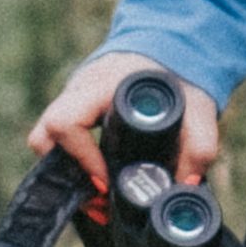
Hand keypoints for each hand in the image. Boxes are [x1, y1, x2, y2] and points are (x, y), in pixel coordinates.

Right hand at [30, 41, 228, 198]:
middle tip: (99, 198)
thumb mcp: (198, 107)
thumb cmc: (179, 74)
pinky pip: (57, 141)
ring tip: (99, 199)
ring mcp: (72, 99)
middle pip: (45, 135)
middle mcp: (78, 90)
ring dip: (67, 173)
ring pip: (45, 141)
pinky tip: (96, 185)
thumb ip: (200, 146)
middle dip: (67, 174)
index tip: (105, 182)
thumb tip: (187, 185)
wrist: (170, 46)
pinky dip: (72, 165)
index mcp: (101, 84)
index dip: (81, 158)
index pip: (66, 122)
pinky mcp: (75, 109)